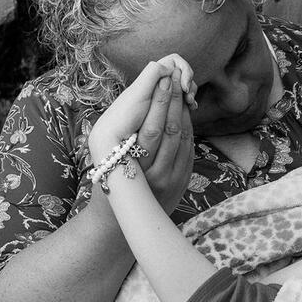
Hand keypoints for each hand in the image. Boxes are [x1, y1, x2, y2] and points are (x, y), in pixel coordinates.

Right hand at [89, 55, 196, 211]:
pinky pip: (189, 149)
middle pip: (170, 131)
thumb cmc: (111, 183)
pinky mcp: (183, 182)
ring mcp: (172, 180)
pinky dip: (188, 129)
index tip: (162, 81)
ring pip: (183, 138)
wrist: (121, 221)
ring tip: (180, 93)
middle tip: (175, 80)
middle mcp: (155, 175)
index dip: (160, 103)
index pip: (152, 130)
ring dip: (183, 113)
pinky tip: (184, 115)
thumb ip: (125, 136)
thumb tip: (140, 99)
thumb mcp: (111, 161)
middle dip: (174, 102)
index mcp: (135, 168)